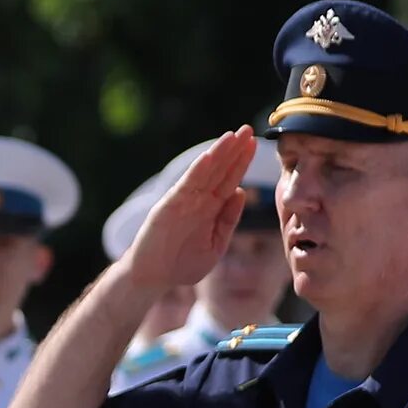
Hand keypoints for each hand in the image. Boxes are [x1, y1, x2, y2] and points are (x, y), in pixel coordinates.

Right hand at [116, 128, 256, 291]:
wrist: (153, 277)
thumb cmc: (181, 264)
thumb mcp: (215, 246)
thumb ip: (228, 221)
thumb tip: (240, 193)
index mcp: (211, 209)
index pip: (229, 180)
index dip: (241, 162)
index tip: (254, 144)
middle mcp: (198, 201)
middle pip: (220, 171)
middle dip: (234, 151)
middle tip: (248, 129)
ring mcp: (183, 202)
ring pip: (205, 173)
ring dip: (219, 154)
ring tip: (233, 136)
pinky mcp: (169, 206)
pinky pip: (186, 186)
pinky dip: (197, 171)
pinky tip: (209, 156)